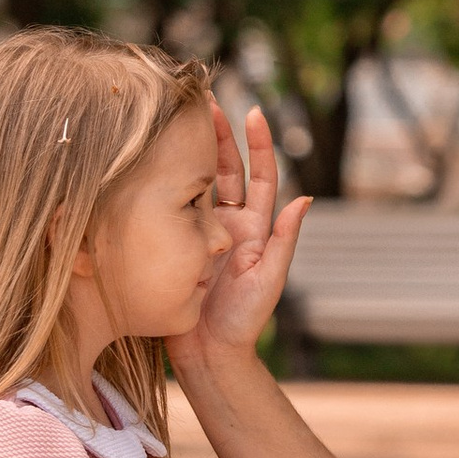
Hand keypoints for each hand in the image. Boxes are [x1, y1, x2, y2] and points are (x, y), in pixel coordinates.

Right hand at [178, 102, 310, 364]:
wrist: (208, 354)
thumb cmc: (244, 321)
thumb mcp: (269, 279)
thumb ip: (285, 240)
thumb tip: (306, 197)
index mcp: (255, 229)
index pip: (259, 177)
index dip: (258, 145)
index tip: (253, 112)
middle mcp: (228, 225)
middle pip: (224, 170)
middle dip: (219, 137)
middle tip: (206, 103)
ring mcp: (200, 233)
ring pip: (197, 183)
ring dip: (192, 153)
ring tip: (182, 121)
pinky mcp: (176, 244)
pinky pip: (171, 208)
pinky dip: (167, 183)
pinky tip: (153, 161)